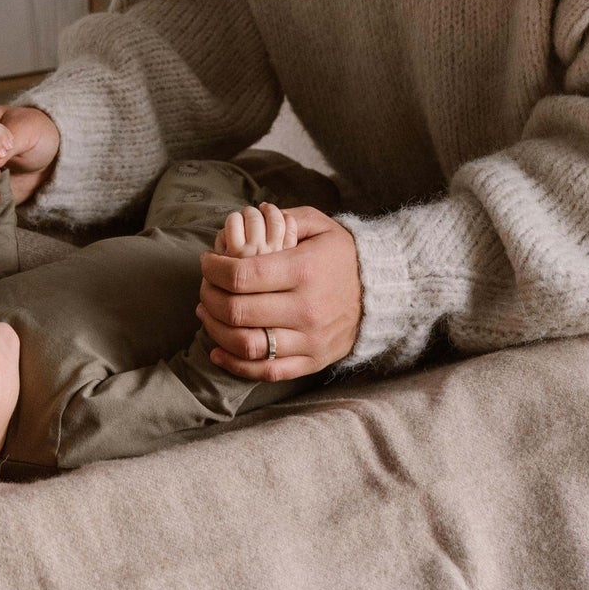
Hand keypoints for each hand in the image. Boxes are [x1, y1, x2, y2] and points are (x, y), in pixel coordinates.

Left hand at [196, 205, 361, 379]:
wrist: (384, 292)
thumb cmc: (342, 255)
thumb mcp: (319, 225)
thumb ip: (282, 219)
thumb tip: (246, 218)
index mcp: (303, 270)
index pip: (241, 276)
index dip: (213, 269)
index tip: (207, 261)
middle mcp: (306, 308)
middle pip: (237, 311)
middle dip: (208, 296)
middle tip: (204, 285)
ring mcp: (309, 339)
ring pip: (246, 345)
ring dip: (215, 329)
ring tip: (206, 312)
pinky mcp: (312, 361)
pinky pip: (266, 371)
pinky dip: (235, 364)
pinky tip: (218, 349)